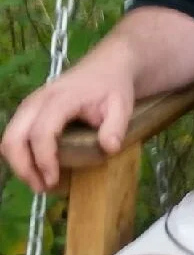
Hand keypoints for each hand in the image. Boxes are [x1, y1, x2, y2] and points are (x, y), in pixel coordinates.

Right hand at [1, 42, 135, 192]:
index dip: (44, 158)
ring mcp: (30, 105)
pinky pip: (15, 135)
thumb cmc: (113, 87)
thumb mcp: (122, 105)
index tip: (54, 180)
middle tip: (43, 187)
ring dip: (20, 164)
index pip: (42, 132)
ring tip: (41, 183)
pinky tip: (39, 169)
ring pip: (9, 138)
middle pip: (13, 138)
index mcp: (60, 99)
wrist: (107, 66)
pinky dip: (21, 155)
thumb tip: (110, 148)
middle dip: (23, 167)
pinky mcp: (29, 111)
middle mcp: (37, 101)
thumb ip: (116, 126)